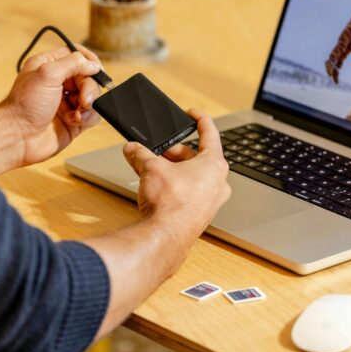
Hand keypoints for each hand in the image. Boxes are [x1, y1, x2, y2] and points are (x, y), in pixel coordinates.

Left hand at [2, 45, 101, 165]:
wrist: (18, 137)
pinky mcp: (73, 120)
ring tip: (77, 113)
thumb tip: (94, 65)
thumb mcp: (48, 74)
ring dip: (89, 104)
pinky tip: (74, 121)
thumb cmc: (25, 105)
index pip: (76, 55)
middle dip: (89, 88)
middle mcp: (58, 83)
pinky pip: (91, 114)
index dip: (89, 60)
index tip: (96, 68)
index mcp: (49, 66)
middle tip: (84, 99)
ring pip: (92, 96)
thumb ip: (73, 63)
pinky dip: (87, 117)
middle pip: (88, 77)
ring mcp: (66, 102)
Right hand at [123, 109, 230, 238]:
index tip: (192, 113)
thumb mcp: (151, 168)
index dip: (200, 119)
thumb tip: (132, 148)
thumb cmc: (170, 203)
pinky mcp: (200, 214)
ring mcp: (211, 200)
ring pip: (192, 175)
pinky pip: (189, 191)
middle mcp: (218, 182)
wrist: (165, 237)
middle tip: (157, 149)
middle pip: (196, 156)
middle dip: (174, 151)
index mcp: (214, 164)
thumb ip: (140, 154)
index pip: (210, 133)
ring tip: (152, 168)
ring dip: (173, 169)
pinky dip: (175, 184)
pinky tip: (158, 186)